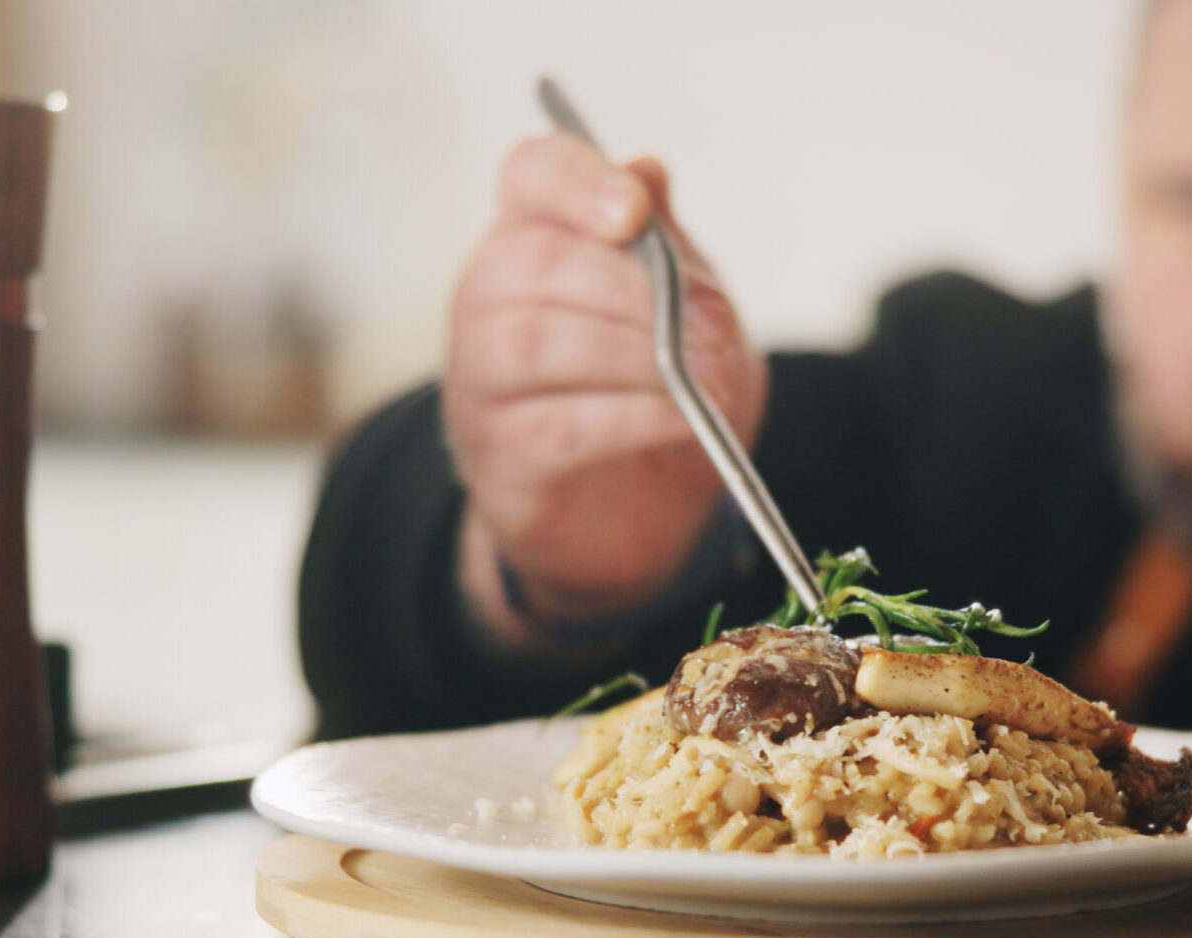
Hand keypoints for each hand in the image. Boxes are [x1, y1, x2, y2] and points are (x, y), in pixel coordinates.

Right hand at [443, 133, 766, 640]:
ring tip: (704, 380)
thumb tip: (647, 167)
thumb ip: (666, 244)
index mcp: (533, 239)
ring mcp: (480, 380)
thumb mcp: (686, 309)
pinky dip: (632, 418)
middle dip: (636, 292)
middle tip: (710, 331)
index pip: (531, 174)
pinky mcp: (498, 456)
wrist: (641, 516)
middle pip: (536, 262)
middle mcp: (487, 300)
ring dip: (633, 357)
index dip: (577, 181)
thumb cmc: (656, 392)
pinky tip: (684, 420)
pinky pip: (555, 427)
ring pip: (532, 340)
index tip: (634, 212)